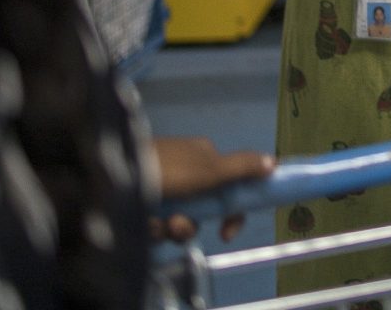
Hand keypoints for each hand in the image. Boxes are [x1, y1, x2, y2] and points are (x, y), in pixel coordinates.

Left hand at [151, 136, 274, 242]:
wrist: (116, 177)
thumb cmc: (167, 171)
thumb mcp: (209, 170)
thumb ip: (241, 167)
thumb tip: (274, 161)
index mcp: (203, 156)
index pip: (229, 186)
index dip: (231, 212)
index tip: (226, 233)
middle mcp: (185, 170)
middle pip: (201, 209)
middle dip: (189, 224)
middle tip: (176, 226)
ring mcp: (163, 185)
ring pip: (176, 219)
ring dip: (168, 227)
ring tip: (154, 223)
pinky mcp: (142, 198)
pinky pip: (156, 220)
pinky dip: (151, 225)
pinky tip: (141, 220)